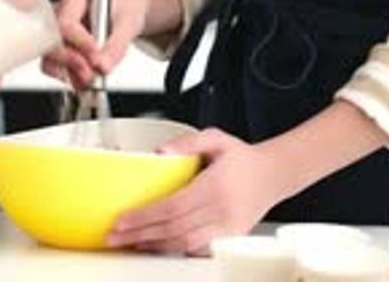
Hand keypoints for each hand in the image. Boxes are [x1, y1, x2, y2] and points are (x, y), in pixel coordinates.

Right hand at [42, 0, 150, 88]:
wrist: (126, 14)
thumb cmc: (125, 9)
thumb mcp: (127, 23)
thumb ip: (115, 46)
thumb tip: (103, 66)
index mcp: (74, 2)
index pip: (67, 24)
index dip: (80, 44)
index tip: (96, 59)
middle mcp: (61, 17)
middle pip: (53, 42)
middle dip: (72, 62)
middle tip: (92, 74)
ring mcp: (58, 35)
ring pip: (50, 58)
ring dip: (70, 73)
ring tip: (91, 79)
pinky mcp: (61, 52)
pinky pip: (56, 68)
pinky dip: (70, 78)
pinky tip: (85, 80)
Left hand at [106, 127, 278, 255]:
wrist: (275, 174)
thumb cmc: (244, 157)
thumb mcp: (216, 138)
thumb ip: (187, 142)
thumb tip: (160, 152)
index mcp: (214, 186)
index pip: (172, 207)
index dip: (144, 217)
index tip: (122, 221)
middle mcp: (220, 210)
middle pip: (173, 229)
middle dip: (140, 235)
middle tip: (114, 237)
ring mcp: (226, 228)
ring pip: (183, 244)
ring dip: (153, 246)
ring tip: (129, 243)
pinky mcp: (229, 238)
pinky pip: (196, 248)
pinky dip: (174, 250)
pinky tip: (156, 246)